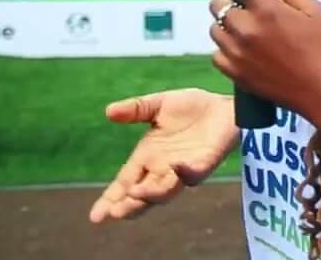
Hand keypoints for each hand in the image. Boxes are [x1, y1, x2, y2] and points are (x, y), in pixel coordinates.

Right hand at [88, 89, 238, 222]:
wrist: (224, 104)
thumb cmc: (191, 107)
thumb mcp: (158, 104)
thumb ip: (135, 109)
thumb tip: (108, 111)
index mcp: (148, 157)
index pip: (125, 183)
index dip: (111, 199)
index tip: (96, 216)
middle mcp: (163, 168)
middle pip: (142, 194)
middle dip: (129, 204)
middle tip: (114, 212)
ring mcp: (184, 169)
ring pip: (165, 191)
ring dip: (151, 194)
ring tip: (135, 194)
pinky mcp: (205, 163)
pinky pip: (193, 174)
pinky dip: (184, 173)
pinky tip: (175, 168)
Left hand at [209, 0, 320, 122]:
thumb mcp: (316, 12)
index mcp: (268, 10)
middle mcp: (246, 29)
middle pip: (219, 3)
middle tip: (247, 5)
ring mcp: (237, 53)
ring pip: (216, 29)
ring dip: (228, 24)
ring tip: (247, 30)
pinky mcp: (235, 73)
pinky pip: (216, 54)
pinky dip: (226, 48)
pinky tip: (244, 50)